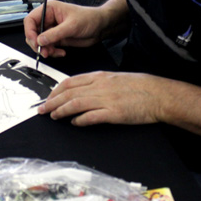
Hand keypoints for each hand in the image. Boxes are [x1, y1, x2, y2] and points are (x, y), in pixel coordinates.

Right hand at [24, 0, 109, 58]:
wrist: (100, 27)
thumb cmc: (89, 18)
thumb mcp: (71, 26)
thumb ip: (55, 34)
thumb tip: (40, 40)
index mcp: (49, 9)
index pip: (30, 20)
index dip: (29, 31)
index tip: (34, 42)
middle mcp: (48, 19)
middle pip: (33, 33)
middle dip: (37, 43)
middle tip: (44, 51)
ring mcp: (52, 30)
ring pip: (39, 42)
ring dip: (45, 50)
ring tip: (54, 53)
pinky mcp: (57, 39)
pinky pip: (48, 47)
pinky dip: (52, 52)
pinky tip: (61, 52)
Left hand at [39, 71, 165, 125]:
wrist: (158, 94)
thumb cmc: (140, 87)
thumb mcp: (115, 79)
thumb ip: (97, 85)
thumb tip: (81, 94)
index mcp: (99, 77)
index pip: (70, 82)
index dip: (55, 91)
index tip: (48, 97)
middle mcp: (100, 86)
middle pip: (68, 93)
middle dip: (52, 102)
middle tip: (42, 109)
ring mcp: (106, 99)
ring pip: (75, 104)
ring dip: (61, 111)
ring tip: (53, 116)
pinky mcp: (114, 113)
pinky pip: (91, 116)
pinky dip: (80, 120)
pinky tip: (74, 123)